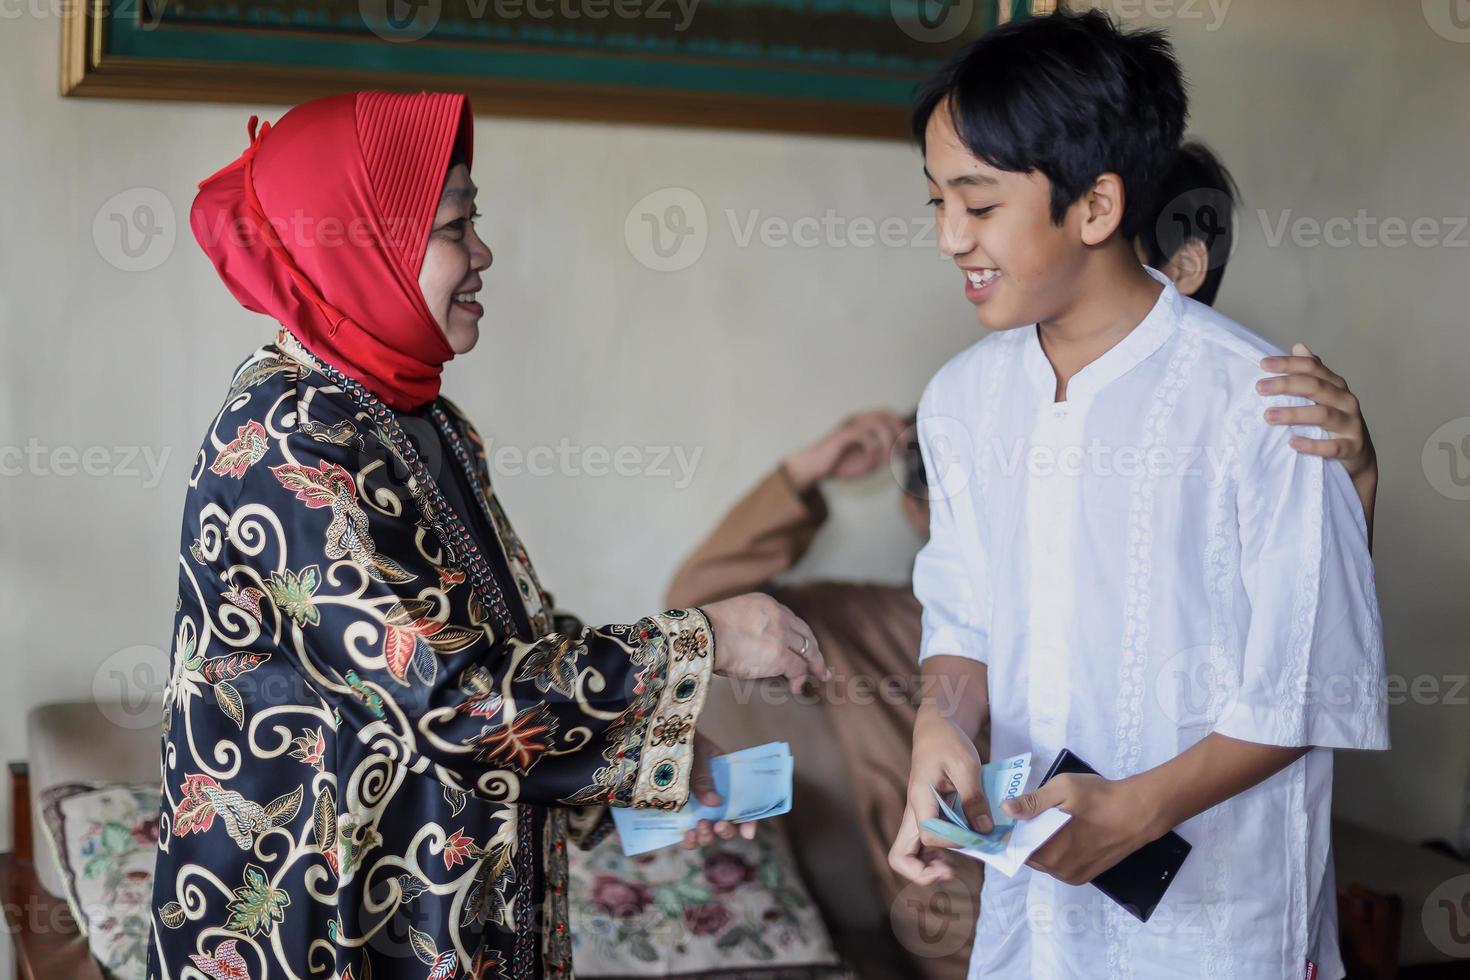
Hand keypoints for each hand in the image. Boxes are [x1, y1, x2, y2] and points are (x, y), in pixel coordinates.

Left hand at [680, 732, 757, 848]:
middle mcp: (715, 799)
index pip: (744, 806)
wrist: (662, 738)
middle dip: (727, 831)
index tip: (748, 833)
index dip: (749, 821)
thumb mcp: (699, 754)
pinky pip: (689, 835)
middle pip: (727, 825)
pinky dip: (691, 840)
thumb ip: (705, 777)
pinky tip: (688, 836)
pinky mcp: (680, 815)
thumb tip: (715, 802)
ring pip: (709, 834)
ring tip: (701, 827)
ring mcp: (697, 809)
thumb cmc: (686, 742)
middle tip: (719, 825)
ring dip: (708, 837)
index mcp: (727, 781)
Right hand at [702, 593, 827, 693]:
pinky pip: (798, 668)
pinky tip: (796, 687)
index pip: (791, 620)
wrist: (704, 636)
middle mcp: (778, 616)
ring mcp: (781, 635)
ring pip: (807, 650)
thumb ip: (748, 625)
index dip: (799, 636)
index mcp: (766, 603)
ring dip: (814, 665)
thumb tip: (750, 646)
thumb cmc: (707, 632)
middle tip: (820, 664)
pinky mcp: (780, 654)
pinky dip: (799, 679)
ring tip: (819, 676)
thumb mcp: (733, 617)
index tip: (803, 646)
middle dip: (814, 650)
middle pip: (805, 634)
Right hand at [783, 409, 907, 492]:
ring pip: (878, 422)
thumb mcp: (870, 462)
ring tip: (888, 459)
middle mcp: (858, 419)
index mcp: (864, 423)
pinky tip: (870, 464)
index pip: (888, 414)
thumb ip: (886, 456)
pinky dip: (873, 451)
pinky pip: (865, 437)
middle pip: (886, 414)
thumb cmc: (841, 465)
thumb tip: (903, 453)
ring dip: (888, 441)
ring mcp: (850, 425)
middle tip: (900, 451)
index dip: (901, 427)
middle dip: (898, 431)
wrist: (814, 468)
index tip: (906, 445)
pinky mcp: (843, 435)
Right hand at [888, 708, 988, 885]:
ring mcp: (917, 816)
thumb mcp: (967, 766)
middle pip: (900, 856)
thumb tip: (984, 831)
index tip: (975, 834)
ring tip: (954, 865)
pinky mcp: (926, 816)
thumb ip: (974, 799)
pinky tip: (959, 847)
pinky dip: (937, 854)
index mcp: (920, 799)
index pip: (928, 835)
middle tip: (949, 871)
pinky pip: (924, 845)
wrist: (936, 729)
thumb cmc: (949, 742)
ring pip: (909, 854)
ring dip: (929, 867)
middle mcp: (913, 812)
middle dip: (922, 874)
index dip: (952, 842)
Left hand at [1006, 773, 1161, 886]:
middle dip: (1026, 836)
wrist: (1138, 812)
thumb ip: (1032, 802)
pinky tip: (1064, 834)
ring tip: (1049, 823)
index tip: (1010, 817)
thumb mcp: (1063, 788)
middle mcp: (1059, 870)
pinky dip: (1056, 851)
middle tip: (1031, 815)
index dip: (1011, 831)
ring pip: (1044, 860)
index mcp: (1050, 852)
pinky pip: (1060, 865)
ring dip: (1041, 844)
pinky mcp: (1085, 876)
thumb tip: (1006, 810)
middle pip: (1029, 854)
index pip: (1016, 846)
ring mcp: (1073, 875)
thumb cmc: (1100, 798)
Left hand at [1258, 343, 1375, 481]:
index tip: (1262, 364)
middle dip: (1286, 384)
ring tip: (1268, 416)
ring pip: (1323, 414)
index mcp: (1335, 385)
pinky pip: (1333, 446)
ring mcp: (1351, 423)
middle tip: (1259, 388)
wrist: (1359, 454)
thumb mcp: (1323, 396)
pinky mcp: (1352, 447)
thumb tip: (1298, 346)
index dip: (1289, 363)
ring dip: (1293, 414)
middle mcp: (1345, 400)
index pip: (1313, 367)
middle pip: (1316, 386)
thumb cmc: (1334, 421)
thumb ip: (1311, 374)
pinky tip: (1293, 443)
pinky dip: (1312, 445)